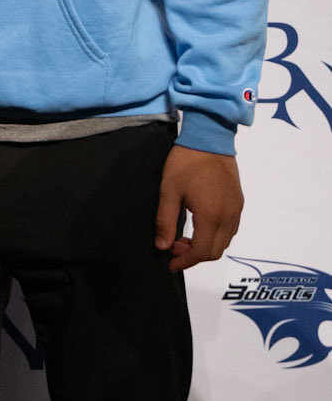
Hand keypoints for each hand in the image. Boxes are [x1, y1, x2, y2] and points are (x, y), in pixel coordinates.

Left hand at [154, 145, 242, 271]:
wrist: (210, 137)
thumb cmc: (186, 162)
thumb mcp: (169, 190)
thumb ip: (165, 221)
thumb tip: (162, 247)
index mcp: (211, 216)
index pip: (202, 252)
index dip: (185, 262)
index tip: (171, 263)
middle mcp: (228, 217)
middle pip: (215, 251)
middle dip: (194, 256)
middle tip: (174, 247)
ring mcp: (236, 209)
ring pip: (225, 241)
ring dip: (206, 246)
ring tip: (185, 237)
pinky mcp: (239, 202)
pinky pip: (231, 229)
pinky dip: (216, 236)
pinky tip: (201, 225)